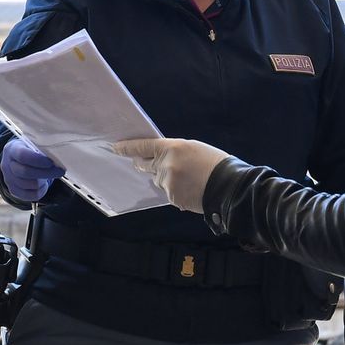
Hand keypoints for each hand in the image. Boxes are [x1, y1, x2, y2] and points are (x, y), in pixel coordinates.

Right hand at [1, 137, 65, 201]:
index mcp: (11, 150)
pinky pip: (30, 195)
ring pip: (29, 185)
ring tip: (50, 176)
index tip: (51, 162)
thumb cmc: (29, 151)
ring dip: (43, 181)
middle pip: (26, 172)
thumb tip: (57, 156)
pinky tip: (45, 185)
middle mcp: (7, 165)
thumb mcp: (32, 144)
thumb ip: (41, 148)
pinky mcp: (14, 190)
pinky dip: (41, 191)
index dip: (38, 160)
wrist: (17, 159)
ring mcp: (8, 179)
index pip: (22, 156)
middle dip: (46, 173)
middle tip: (59, 171)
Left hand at [113, 138, 230, 213]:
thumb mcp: (193, 149)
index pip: (143, 146)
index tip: (115, 148)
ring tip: (188, 179)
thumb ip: (174, 153)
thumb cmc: (214, 164)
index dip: (127, 147)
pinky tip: (190, 189)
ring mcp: (167, 183)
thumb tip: (160, 160)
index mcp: (172, 148)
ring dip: (166, 179)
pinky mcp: (172, 197)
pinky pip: (168, 193)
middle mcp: (166, 165)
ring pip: (158, 180)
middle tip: (141, 163)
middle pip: (145, 165)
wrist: (228, 187)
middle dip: (142, 164)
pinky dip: (175, 191)